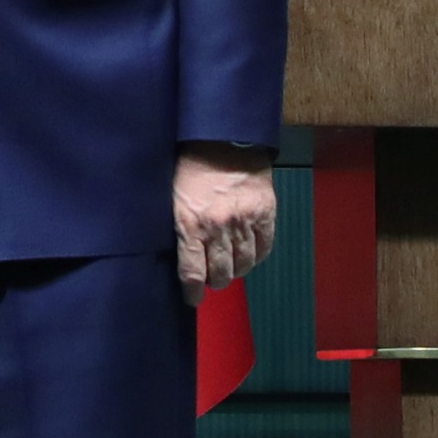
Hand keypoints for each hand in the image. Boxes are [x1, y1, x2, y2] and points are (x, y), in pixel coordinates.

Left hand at [174, 145, 277, 297]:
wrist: (223, 139)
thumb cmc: (190, 167)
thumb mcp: (172, 199)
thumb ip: (178, 229)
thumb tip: (181, 259)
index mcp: (190, 224)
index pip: (192, 273)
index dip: (193, 292)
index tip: (193, 299)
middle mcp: (218, 227)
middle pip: (221, 273)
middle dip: (216, 280)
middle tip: (212, 277)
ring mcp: (244, 221)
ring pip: (244, 264)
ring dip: (236, 269)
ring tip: (230, 264)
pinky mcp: (265, 213)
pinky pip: (264, 248)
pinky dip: (256, 256)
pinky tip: (247, 253)